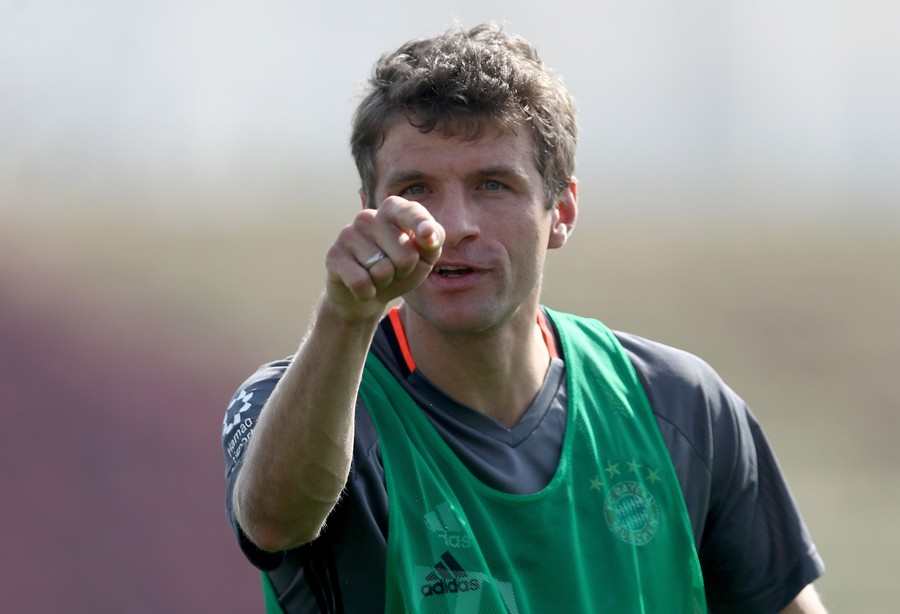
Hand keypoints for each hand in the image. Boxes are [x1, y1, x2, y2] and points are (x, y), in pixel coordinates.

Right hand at [324, 196, 443, 322]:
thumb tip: (429, 234)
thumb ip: (433, 243)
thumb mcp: (423, 258)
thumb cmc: (399, 270)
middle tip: (392, 270)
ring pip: (383, 271)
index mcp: (393, 211)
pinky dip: (368, 293)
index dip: (421, 224)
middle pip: (406, 255)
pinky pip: (361, 282)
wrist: (366, 295)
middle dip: (404, 272)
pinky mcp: (334, 255)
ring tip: (376, 277)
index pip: (410, 212)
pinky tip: (363, 287)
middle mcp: (369, 217)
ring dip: (384, 283)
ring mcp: (348, 234)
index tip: (427, 235)